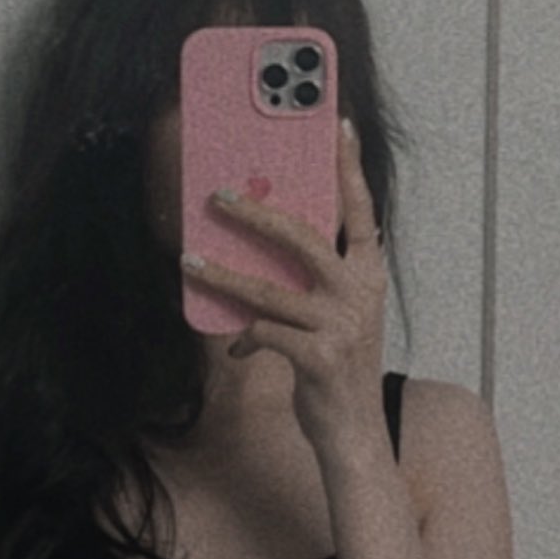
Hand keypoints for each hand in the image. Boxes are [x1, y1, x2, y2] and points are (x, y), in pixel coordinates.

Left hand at [179, 116, 387, 463]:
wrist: (353, 433)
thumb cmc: (338, 369)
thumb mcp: (336, 318)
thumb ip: (311, 284)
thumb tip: (259, 252)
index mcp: (369, 276)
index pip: (362, 211)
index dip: (349, 168)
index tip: (338, 124)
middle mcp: (360, 294)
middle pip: (303, 238)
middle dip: (256, 213)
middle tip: (220, 195)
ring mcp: (341, 326)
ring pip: (268, 290)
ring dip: (223, 275)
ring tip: (190, 261)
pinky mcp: (318, 358)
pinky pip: (264, 332)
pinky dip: (243, 337)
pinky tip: (235, 345)